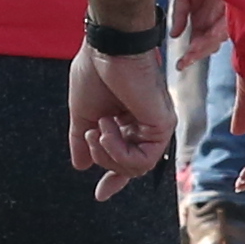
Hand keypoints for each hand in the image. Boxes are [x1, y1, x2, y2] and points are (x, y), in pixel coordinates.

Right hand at [66, 42, 175, 197]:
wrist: (108, 48)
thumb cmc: (95, 71)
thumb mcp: (83, 113)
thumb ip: (82, 141)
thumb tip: (81, 166)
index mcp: (130, 122)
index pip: (126, 159)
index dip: (113, 179)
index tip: (99, 195)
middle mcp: (147, 126)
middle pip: (128, 168)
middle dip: (103, 160)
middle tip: (89, 135)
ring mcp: (157, 126)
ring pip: (136, 169)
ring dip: (108, 154)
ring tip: (98, 128)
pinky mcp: (163, 125)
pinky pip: (142, 160)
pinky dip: (118, 150)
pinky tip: (107, 127)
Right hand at [166, 0, 228, 78]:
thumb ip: (179, 13)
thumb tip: (174, 35)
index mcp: (205, 17)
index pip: (200, 40)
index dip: (191, 53)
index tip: (180, 65)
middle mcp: (218, 17)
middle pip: (211, 42)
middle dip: (198, 52)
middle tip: (187, 59)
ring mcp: (229, 11)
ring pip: (221, 35)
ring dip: (207, 44)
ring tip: (194, 51)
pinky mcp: (238, 3)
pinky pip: (230, 20)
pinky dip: (219, 30)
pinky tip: (210, 37)